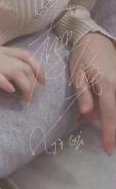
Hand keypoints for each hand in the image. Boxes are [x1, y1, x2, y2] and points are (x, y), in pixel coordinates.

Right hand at [0, 45, 45, 100]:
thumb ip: (0, 62)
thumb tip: (14, 76)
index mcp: (0, 51)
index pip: (26, 55)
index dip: (38, 67)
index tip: (43, 81)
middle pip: (25, 66)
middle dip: (34, 82)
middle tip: (33, 96)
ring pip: (17, 72)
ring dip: (26, 87)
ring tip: (25, 99)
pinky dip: (8, 85)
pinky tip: (10, 92)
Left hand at [69, 32, 115, 154]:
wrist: (95, 38)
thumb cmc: (83, 55)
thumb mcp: (77, 73)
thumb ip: (82, 93)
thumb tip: (87, 114)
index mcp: (107, 85)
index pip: (110, 115)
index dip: (109, 133)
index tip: (108, 150)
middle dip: (111, 128)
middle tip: (102, 138)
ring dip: (109, 116)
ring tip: (91, 114)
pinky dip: (110, 107)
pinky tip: (98, 107)